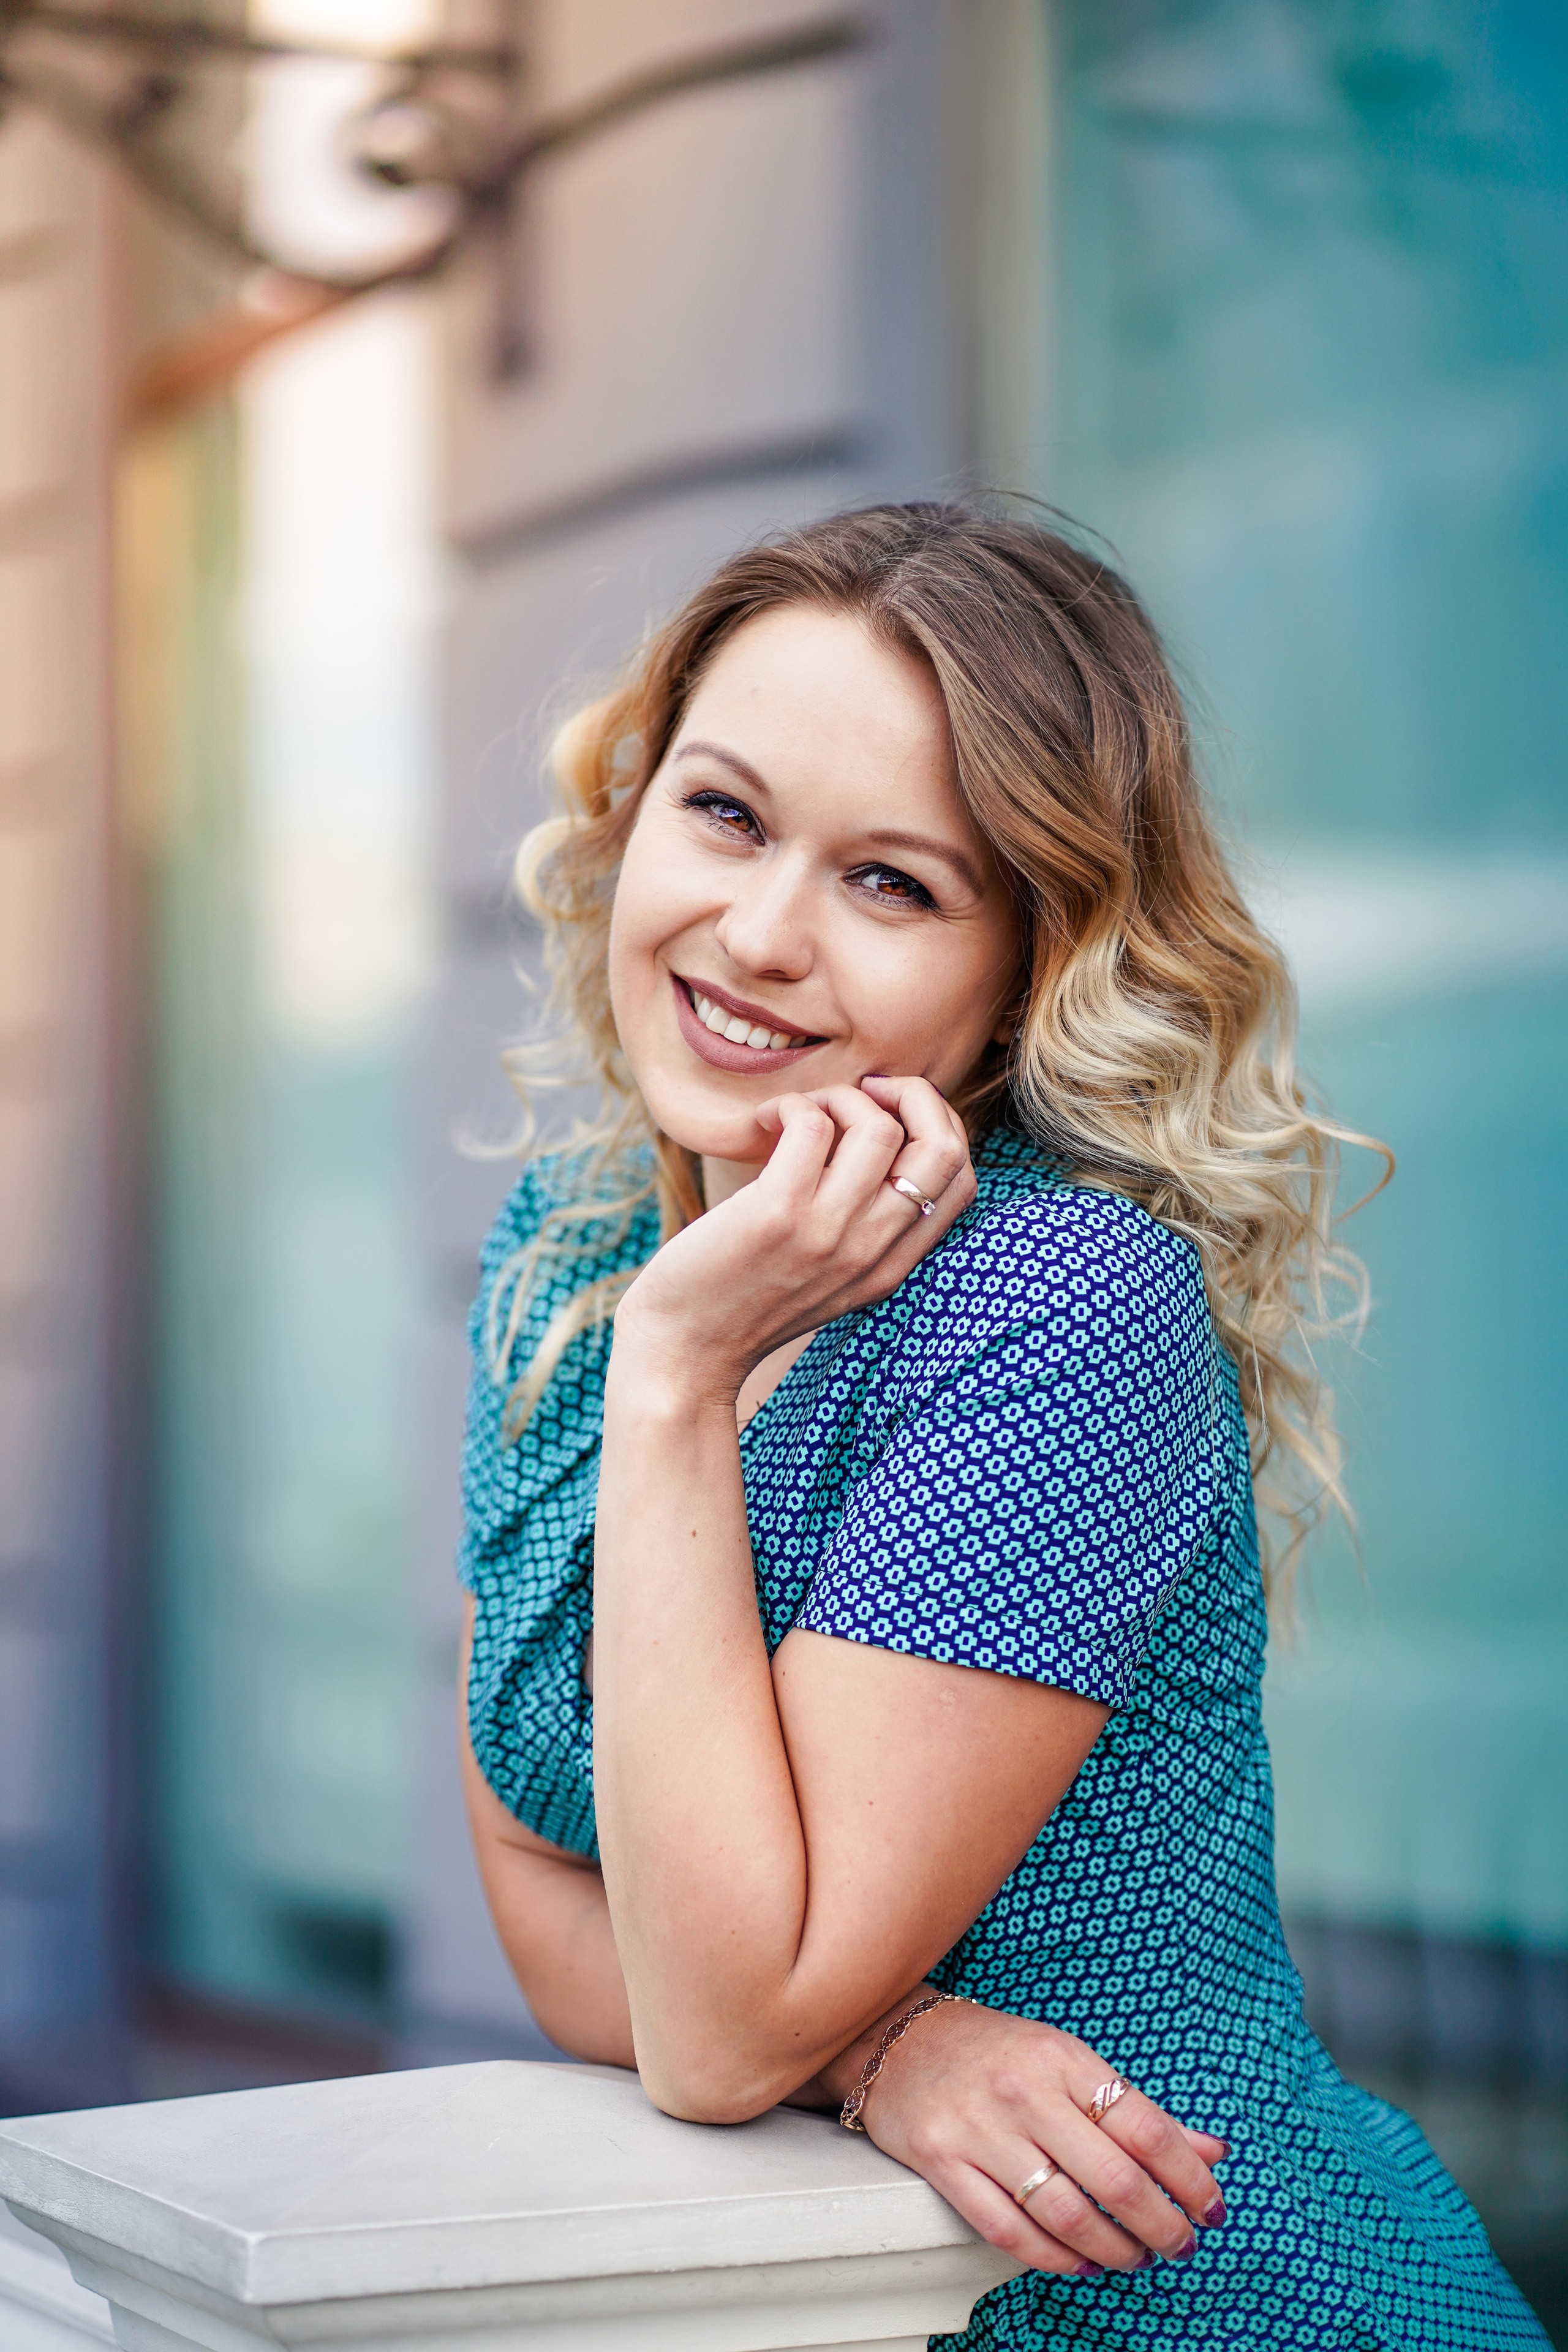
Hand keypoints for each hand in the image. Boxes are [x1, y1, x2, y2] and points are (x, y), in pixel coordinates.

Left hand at [612, 1076, 974, 1403]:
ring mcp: (827, 1234)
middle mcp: (870, 1250)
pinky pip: (811, 1125)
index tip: (892, 1112)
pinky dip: (790, 1106)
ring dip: (838, 1098)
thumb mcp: (826, 1275)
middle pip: (942, 1148)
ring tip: (799, 1114)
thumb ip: (861, 1227)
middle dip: (914, 1094)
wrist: (684, 1354)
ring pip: (878, 1128)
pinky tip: (763, 1123)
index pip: (962, 1181)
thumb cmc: (743, 1301)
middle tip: (864, 1092)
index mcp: (890, 1266)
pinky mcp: (776, 1215)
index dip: (942, 1125)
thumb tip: (875, 1135)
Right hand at [852, 1999, 1226, 2278]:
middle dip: (1162, 2225)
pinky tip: (1079, 2261)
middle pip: (1114, 2179)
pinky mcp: (942, 2161)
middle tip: (1179, 2244)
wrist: (896, 2036)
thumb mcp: (1066, 2060)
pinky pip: (1008, 2229)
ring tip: (1134, 2257)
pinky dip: (1053, 2257)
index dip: (1190, 2179)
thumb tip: (1211, 2152)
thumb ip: (1134, 2108)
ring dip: (1114, 2249)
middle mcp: (1025, 2091)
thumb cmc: (992, 2051)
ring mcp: (980, 2129)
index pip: (1147, 2128)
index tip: (1212, 2209)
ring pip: (1066, 2213)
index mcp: (1063, 2057)